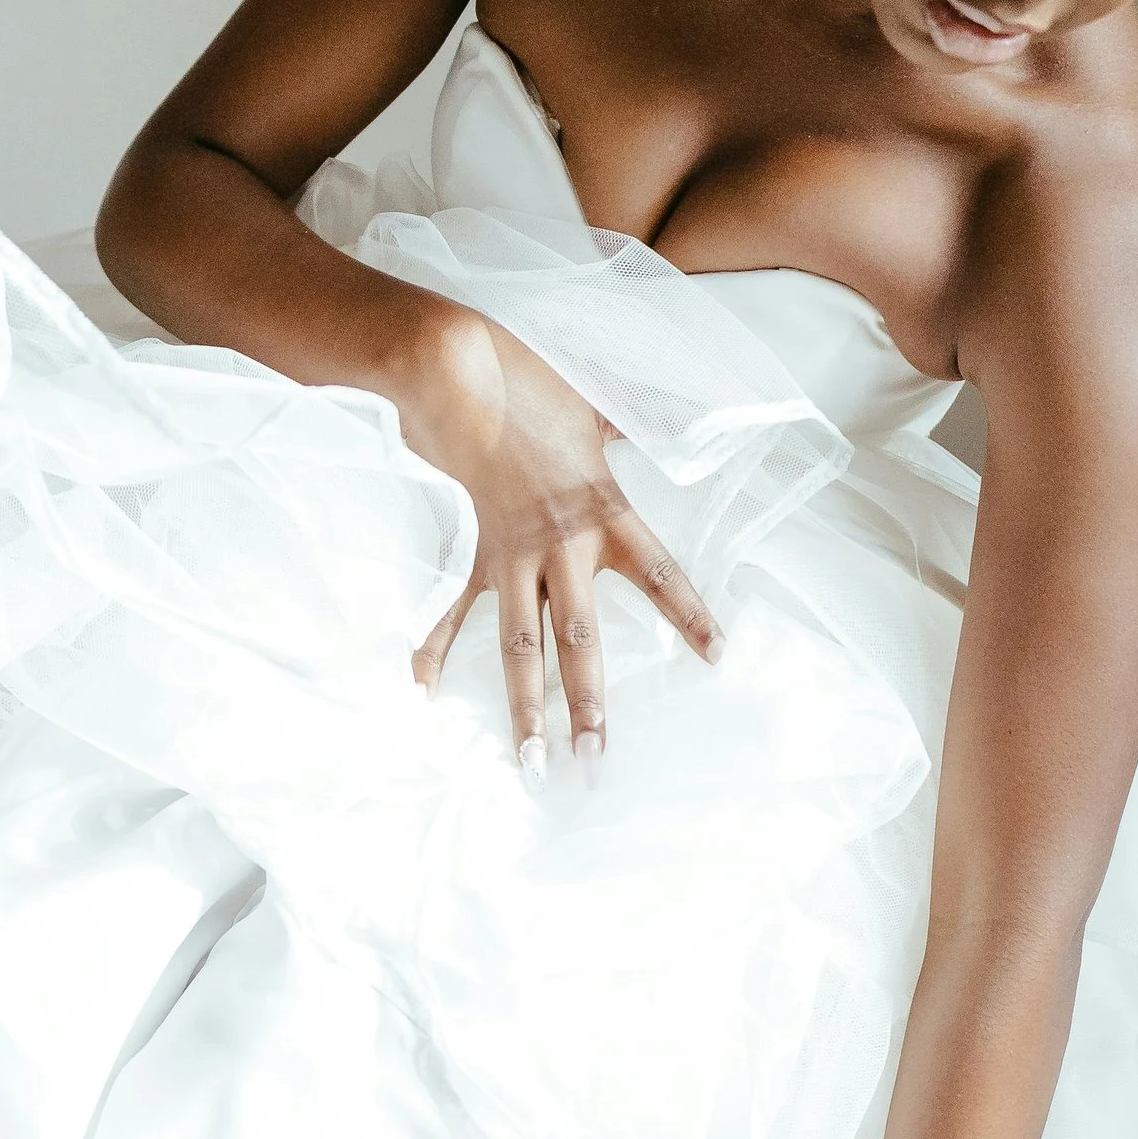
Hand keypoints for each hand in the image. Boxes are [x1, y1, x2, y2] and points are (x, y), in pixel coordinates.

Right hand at [401, 312, 719, 769]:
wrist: (459, 375)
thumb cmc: (533, 383)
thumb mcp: (602, 405)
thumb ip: (636, 424)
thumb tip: (684, 409)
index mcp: (604, 511)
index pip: (659, 574)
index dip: (688, 616)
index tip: (716, 656)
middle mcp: (560, 546)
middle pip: (577, 638)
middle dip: (586, 703)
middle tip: (594, 760)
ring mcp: (511, 557)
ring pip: (518, 646)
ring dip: (524, 708)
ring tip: (531, 762)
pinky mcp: (474, 553)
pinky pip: (453, 611)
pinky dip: (435, 650)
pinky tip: (422, 693)